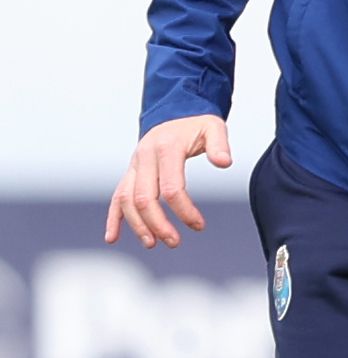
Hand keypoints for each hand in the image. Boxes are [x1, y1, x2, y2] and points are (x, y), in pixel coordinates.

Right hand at [109, 115, 231, 248]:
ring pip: (126, 200)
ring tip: (152, 243)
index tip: (199, 226)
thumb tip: (224, 163)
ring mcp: (133, 166)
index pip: (171, 188)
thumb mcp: (213, 127)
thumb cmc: (196, 124)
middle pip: (144, 197)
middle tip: (175, 242)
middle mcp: (144, 157)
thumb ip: (220, 144)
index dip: (184, 210)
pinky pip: (116, 197)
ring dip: (137, 224)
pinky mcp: (130, 173)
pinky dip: (114, 218)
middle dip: (157, 223)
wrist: (174, 113)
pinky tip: (113, 237)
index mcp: (165, 149)